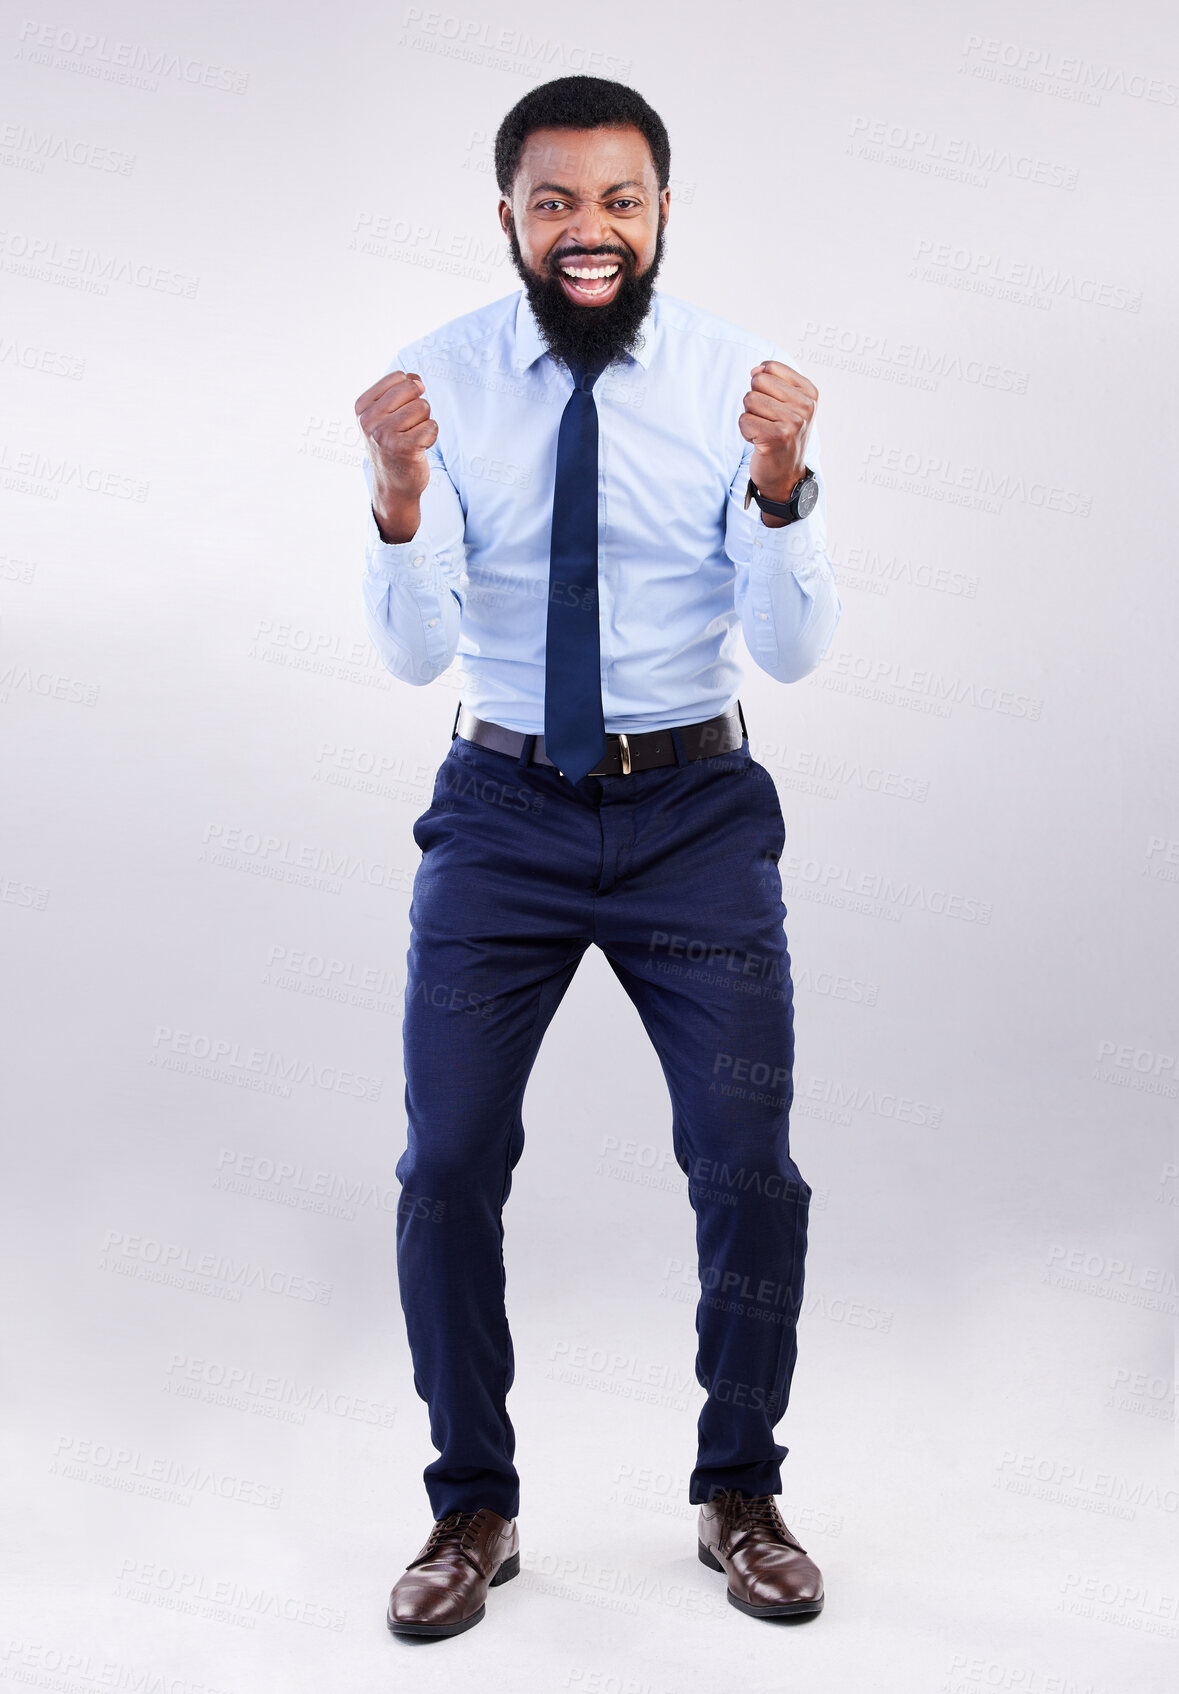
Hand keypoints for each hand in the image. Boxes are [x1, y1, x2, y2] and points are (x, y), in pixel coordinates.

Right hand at [354, 369, 436, 537]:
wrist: (393, 485)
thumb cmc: (393, 445)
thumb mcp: (386, 414)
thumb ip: (400, 391)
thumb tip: (417, 380)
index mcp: (362, 406)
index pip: (398, 378)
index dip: (409, 393)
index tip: (399, 414)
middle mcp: (369, 419)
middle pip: (412, 390)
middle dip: (418, 406)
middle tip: (408, 427)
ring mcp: (385, 434)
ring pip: (424, 407)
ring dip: (424, 423)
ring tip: (411, 439)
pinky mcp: (404, 448)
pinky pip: (432, 427)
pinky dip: (430, 437)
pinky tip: (418, 449)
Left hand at [739, 360, 817, 511]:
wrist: (786, 475)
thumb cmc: (783, 436)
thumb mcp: (786, 404)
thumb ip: (772, 382)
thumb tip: (755, 370)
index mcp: (810, 392)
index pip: (770, 367)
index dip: (763, 387)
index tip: (775, 407)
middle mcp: (806, 405)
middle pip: (757, 381)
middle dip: (755, 402)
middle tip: (768, 422)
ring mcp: (793, 421)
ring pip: (749, 399)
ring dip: (750, 418)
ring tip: (765, 432)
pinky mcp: (776, 436)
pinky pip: (744, 420)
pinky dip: (746, 433)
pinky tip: (760, 443)